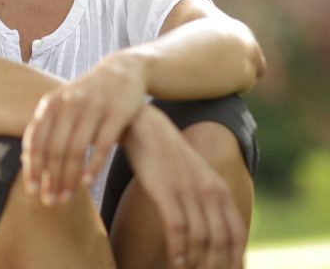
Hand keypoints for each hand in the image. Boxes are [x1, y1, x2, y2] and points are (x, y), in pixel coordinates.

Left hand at [21, 52, 146, 204]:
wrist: (122, 73)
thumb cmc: (86, 97)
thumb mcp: (61, 105)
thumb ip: (45, 128)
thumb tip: (26, 160)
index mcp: (50, 103)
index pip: (35, 140)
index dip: (32, 167)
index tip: (31, 190)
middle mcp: (68, 103)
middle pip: (54, 148)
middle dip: (51, 179)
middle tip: (51, 201)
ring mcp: (92, 107)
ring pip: (75, 150)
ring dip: (69, 178)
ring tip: (67, 197)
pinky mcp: (115, 113)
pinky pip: (101, 146)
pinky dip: (92, 167)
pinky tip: (86, 183)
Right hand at [123, 106, 246, 268]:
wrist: (142, 125)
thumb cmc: (165, 155)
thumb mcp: (194, 175)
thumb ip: (206, 198)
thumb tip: (211, 230)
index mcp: (218, 188)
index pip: (237, 233)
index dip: (236, 260)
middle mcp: (208, 190)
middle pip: (220, 240)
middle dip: (214, 266)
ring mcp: (186, 189)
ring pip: (200, 237)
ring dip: (195, 262)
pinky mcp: (164, 189)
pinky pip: (177, 228)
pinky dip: (178, 249)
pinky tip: (174, 262)